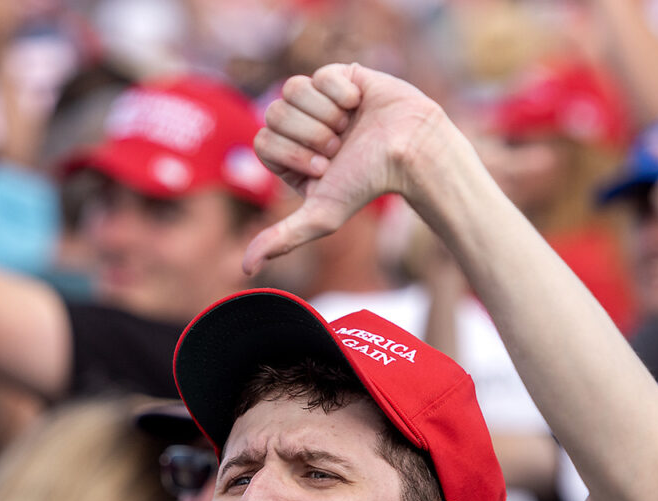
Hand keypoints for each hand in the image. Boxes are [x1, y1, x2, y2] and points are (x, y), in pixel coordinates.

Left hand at [245, 63, 449, 274]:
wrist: (411, 150)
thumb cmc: (369, 184)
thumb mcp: (322, 216)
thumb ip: (282, 239)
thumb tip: (246, 269)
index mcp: (289, 156)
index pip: (262, 141)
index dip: (293, 153)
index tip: (325, 167)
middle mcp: (299, 127)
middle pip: (273, 113)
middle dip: (310, 134)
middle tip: (339, 147)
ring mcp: (317, 99)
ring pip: (293, 88)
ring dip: (325, 114)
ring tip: (350, 126)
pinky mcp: (338, 76)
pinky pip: (321, 74)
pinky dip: (342, 93)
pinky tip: (360, 105)